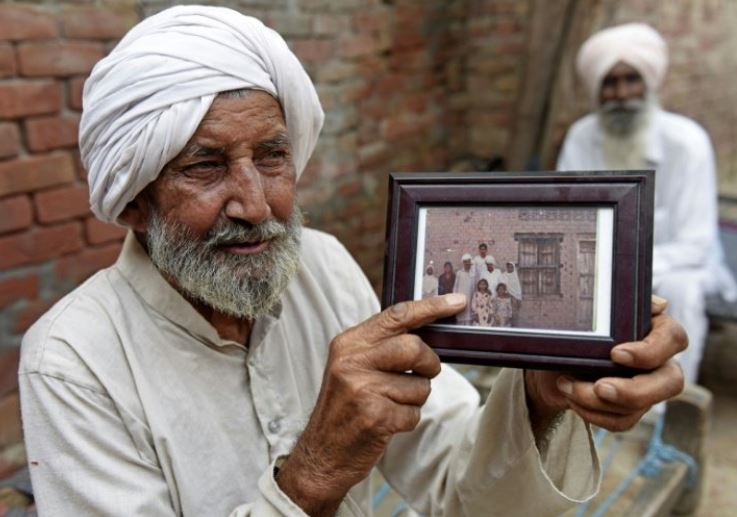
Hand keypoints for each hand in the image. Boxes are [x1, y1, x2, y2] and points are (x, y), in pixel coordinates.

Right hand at [276, 293, 466, 515]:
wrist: (321, 454)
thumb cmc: (344, 408)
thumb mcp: (351, 367)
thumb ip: (381, 346)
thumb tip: (428, 330)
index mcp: (348, 343)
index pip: (396, 315)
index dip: (431, 307)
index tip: (456, 301)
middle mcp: (352, 362)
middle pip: (414, 347)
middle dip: (428, 364)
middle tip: (422, 373)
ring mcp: (362, 389)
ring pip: (420, 384)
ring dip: (414, 398)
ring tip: (389, 405)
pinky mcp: (374, 416)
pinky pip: (414, 412)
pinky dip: (407, 420)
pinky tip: (386, 423)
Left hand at [525, 295, 686, 435]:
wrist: (551, 360)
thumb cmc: (574, 331)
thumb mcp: (590, 315)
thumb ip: (622, 304)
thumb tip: (660, 305)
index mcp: (654, 329)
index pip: (674, 338)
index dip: (650, 351)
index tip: (616, 354)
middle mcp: (658, 360)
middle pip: (671, 382)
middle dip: (633, 391)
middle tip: (599, 388)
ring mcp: (647, 387)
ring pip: (641, 406)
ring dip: (597, 401)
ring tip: (566, 385)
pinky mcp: (631, 409)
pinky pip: (623, 421)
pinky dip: (593, 414)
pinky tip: (571, 398)